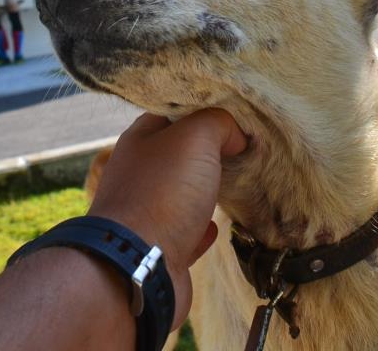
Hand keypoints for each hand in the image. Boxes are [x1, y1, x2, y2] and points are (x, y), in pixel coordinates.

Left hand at [88, 109, 247, 328]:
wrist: (137, 268)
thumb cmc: (163, 192)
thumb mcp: (195, 137)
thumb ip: (217, 123)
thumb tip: (234, 134)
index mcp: (139, 140)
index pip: (171, 112)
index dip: (202, 110)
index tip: (234, 115)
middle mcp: (137, 174)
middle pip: (176, 154)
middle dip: (206, 151)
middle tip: (240, 149)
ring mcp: (144, 214)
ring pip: (179, 194)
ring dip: (203, 190)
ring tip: (232, 184)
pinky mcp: (156, 250)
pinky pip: (182, 233)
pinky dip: (199, 229)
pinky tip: (214, 227)